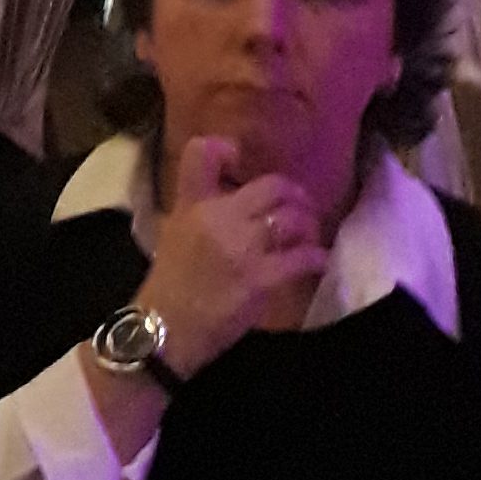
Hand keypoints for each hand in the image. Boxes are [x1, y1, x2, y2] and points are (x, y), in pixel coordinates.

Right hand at [131, 136, 326, 380]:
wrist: (163, 331)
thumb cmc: (170, 285)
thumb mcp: (174, 233)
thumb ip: (200, 209)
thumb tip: (236, 197)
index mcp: (191, 205)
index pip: (202, 152)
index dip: (226, 148)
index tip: (240, 158)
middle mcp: (216, 218)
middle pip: (272, 185)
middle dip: (294, 195)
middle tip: (300, 208)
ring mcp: (240, 248)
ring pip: (292, 219)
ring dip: (309, 226)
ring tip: (308, 237)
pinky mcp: (260, 279)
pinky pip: (302, 257)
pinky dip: (316, 257)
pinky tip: (317, 261)